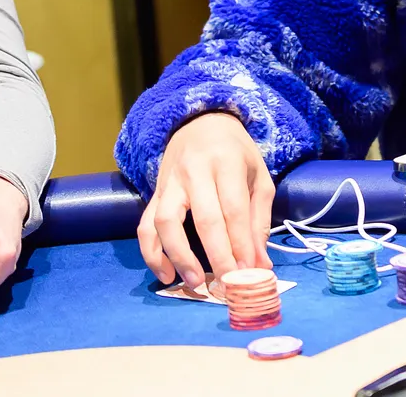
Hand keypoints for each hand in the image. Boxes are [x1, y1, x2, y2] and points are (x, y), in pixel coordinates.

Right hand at [139, 112, 273, 288]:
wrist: (201, 122)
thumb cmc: (236, 153)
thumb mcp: (259, 176)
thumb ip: (259, 220)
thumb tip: (260, 264)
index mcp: (226, 163)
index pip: (234, 209)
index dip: (241, 244)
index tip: (250, 273)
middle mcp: (195, 171)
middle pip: (204, 218)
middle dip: (217, 255)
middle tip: (227, 284)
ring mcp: (170, 182)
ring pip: (166, 221)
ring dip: (179, 256)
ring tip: (195, 282)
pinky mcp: (154, 193)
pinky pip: (145, 225)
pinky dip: (151, 252)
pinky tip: (165, 274)